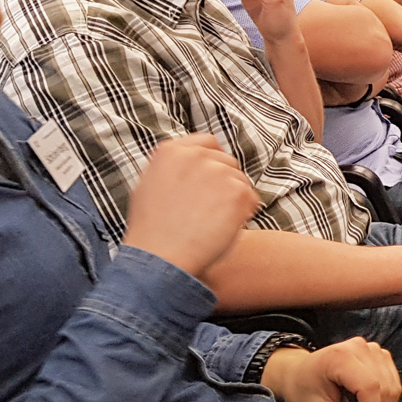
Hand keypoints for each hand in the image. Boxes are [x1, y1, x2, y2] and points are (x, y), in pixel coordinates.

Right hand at [121, 135, 258, 277]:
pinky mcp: (237, 191)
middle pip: (227, 162)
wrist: (159, 259)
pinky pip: (252, 198)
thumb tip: (193, 159)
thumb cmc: (152, 232)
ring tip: (210, 223)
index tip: (213, 178)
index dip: (214, 160)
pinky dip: (244, 213)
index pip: (208, 143)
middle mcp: (195, 155)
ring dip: (234, 200)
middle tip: (209, 211)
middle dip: (224, 183)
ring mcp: (218, 171)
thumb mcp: (149, 186)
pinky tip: (223, 228)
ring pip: (240, 181)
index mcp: (171, 151)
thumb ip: (173, 168)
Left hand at [258, 338, 400, 401]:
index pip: (370, 387)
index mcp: (340, 357)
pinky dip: (384, 395)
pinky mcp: (379, 354)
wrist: (300, 373)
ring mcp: (371, 348)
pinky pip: (392, 381)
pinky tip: (365, 398)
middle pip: (384, 387)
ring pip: (392, 385)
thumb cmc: (305, 389)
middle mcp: (359, 347)